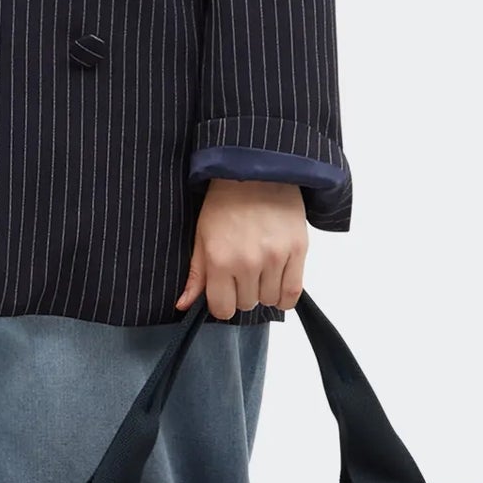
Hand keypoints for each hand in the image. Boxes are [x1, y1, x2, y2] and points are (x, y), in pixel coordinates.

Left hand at [176, 178, 307, 319]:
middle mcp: (248, 263)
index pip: (223, 309)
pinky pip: (293, 292)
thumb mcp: (202, 236)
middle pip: (247, 305)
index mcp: (220, 260)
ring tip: (261, 269)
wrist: (257, 173)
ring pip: (269, 300)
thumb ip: (196, 275)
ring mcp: (275, 258)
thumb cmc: (226, 202)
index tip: (226, 292)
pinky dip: (285, 294)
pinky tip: (278, 280)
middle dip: (243, 293)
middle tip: (243, 271)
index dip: (223, 304)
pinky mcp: (298, 251)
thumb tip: (184, 305)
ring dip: (264, 291)